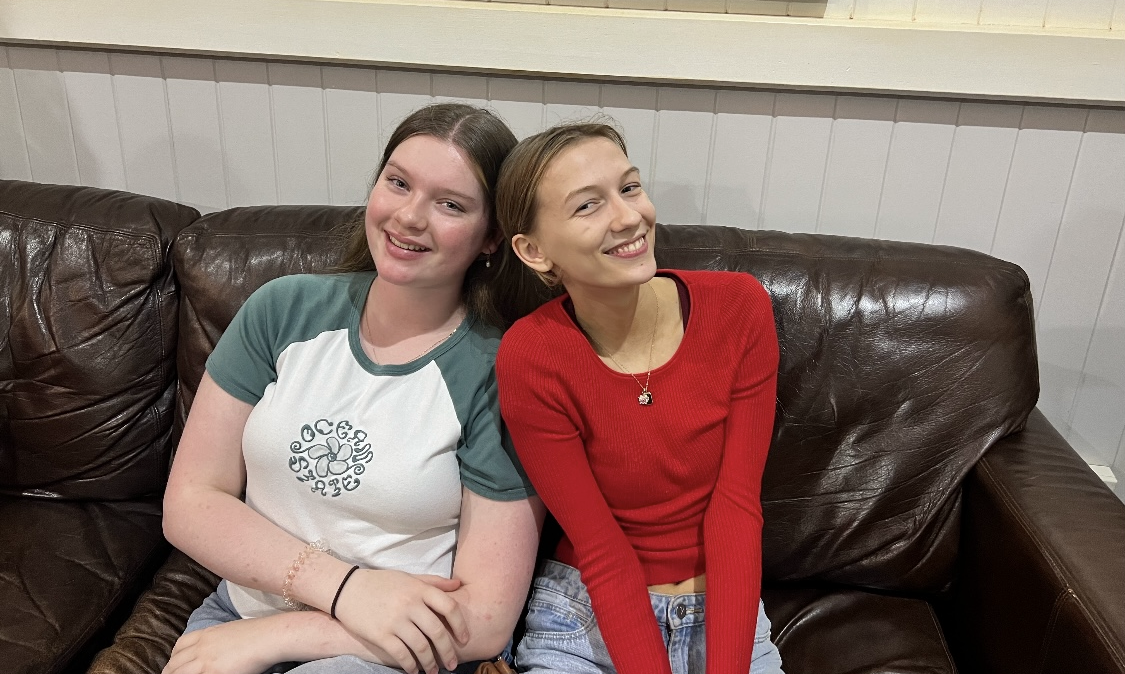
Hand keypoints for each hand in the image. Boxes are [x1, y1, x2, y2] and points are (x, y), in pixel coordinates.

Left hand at [163, 619, 279, 673]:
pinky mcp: (212, 672)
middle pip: (175, 662)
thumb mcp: (233, 631)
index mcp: (206, 633)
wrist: (269, 636)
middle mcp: (201, 646)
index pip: (180, 645)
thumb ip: (219, 640)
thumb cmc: (260, 633)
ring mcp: (204, 660)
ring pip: (178, 673)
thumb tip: (219, 650)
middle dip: (170, 671)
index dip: (174, 657)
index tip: (174, 665)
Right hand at [332, 569, 468, 673]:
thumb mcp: (408, 578)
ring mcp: (395, 620)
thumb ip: (433, 582)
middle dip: (448, 651)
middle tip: (452, 664)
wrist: (347, 589)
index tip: (464, 639)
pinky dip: (411, 666)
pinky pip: (401, 655)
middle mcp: (409, 604)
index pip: (449, 607)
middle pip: (437, 631)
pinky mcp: (380, 634)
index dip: (460, 625)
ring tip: (434, 671)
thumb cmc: (381, 583)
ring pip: (421, 647)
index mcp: (419, 589)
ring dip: (430, 663)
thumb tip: (458, 586)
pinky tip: (414, 671)